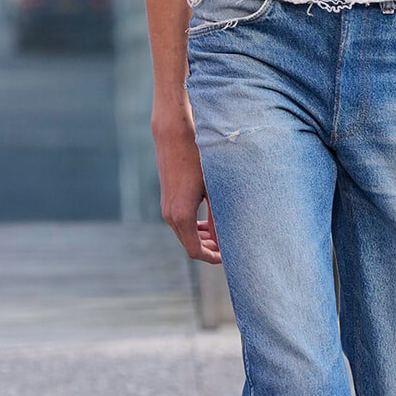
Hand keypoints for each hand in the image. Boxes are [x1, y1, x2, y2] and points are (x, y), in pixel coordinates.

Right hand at [153, 111, 220, 263]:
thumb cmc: (199, 159)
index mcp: (182, 216)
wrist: (174, 138)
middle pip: (189, 245)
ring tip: (220, 236)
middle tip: (229, 247)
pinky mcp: (166, 201)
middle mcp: (170, 216)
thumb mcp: (215, 189)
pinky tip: (206, 223)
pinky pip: (180, 224)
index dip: (212, 258)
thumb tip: (225, 240)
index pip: (196, 251)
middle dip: (209, 250)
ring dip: (202, 239)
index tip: (228, 256)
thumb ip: (218, 218)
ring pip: (184, 235)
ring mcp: (166, 209)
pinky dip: (193, 229)